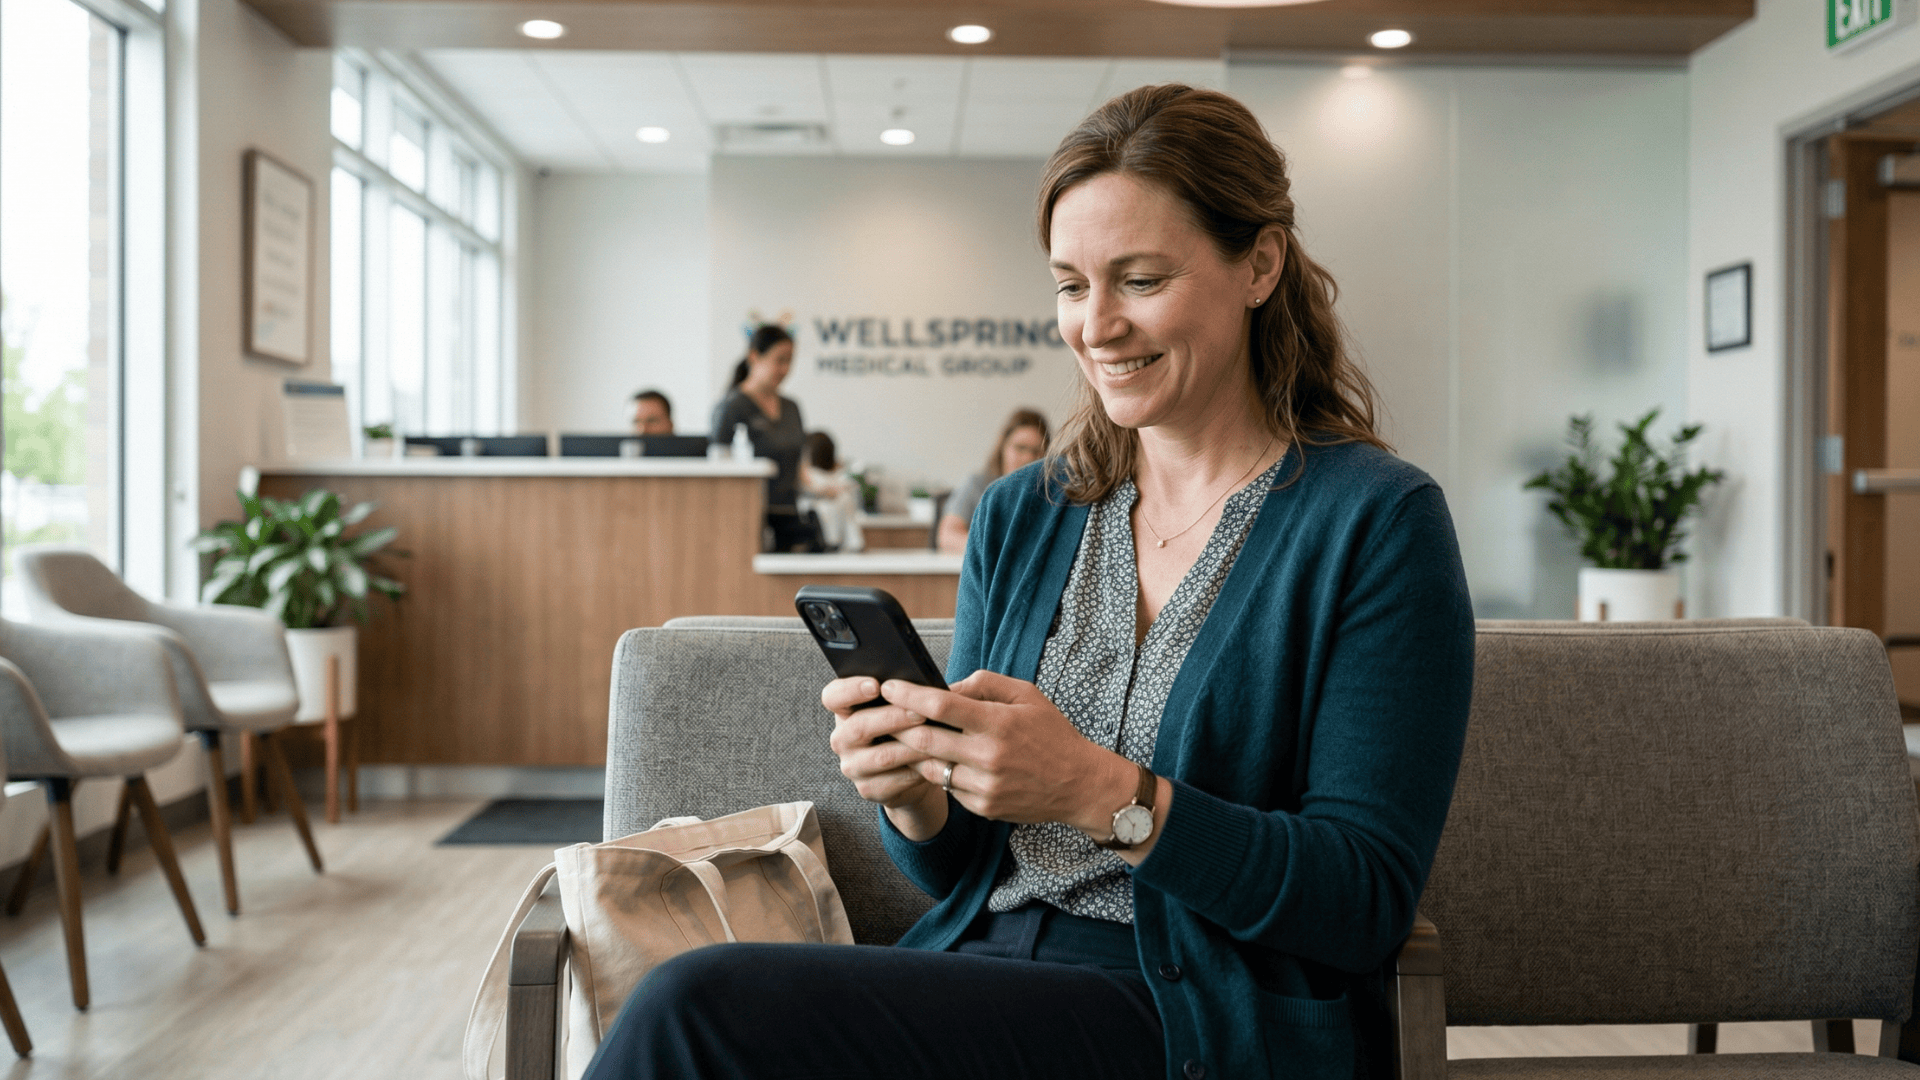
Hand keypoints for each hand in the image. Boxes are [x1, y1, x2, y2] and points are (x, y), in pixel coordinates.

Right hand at [822, 676, 946, 838]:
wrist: (913, 770)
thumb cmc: (909, 727)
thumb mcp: (905, 705)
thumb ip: (912, 692)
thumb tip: (940, 685)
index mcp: (845, 710)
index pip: (833, 696)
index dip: (850, 690)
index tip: (876, 685)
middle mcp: (842, 738)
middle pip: (859, 727)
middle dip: (893, 717)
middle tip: (920, 712)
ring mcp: (853, 766)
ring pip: (881, 756)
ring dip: (911, 746)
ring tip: (937, 737)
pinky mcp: (869, 789)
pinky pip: (894, 780)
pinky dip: (918, 769)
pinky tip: (935, 761)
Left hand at [883, 671, 1138, 836]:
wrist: (1079, 784)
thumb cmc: (1052, 734)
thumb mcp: (1027, 696)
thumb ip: (985, 684)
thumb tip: (946, 687)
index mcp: (999, 723)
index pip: (941, 706)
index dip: (909, 695)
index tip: (889, 686)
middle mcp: (989, 757)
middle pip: (925, 740)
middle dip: (898, 725)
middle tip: (885, 714)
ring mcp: (985, 786)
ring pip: (930, 767)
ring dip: (915, 752)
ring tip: (908, 738)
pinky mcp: (983, 807)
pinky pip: (948, 787)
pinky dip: (941, 773)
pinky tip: (944, 762)